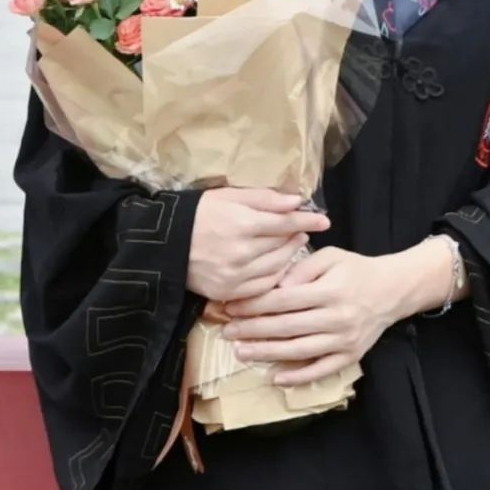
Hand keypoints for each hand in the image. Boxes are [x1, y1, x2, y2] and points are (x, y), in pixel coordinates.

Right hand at [186, 188, 329, 302]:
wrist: (164, 245)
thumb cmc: (198, 213)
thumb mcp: (229, 196)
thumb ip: (264, 199)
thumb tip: (296, 201)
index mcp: (242, 224)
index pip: (285, 223)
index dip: (307, 221)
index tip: (325, 221)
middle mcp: (241, 253)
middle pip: (282, 245)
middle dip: (296, 236)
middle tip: (303, 229)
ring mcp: (235, 276)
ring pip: (276, 267)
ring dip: (288, 255)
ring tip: (291, 244)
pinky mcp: (228, 293)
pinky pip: (262, 286)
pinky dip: (274, 276)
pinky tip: (275, 265)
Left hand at [221, 242, 451, 386]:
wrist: (393, 289)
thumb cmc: (356, 269)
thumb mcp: (331, 256)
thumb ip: (302, 268)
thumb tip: (277, 285)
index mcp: (331, 290)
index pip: (284, 299)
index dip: (255, 304)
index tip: (232, 306)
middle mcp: (337, 317)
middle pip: (287, 327)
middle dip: (253, 330)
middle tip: (227, 331)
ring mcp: (344, 340)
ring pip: (299, 351)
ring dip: (267, 353)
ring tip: (241, 352)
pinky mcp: (351, 356)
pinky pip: (321, 370)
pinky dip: (299, 376)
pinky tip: (276, 377)